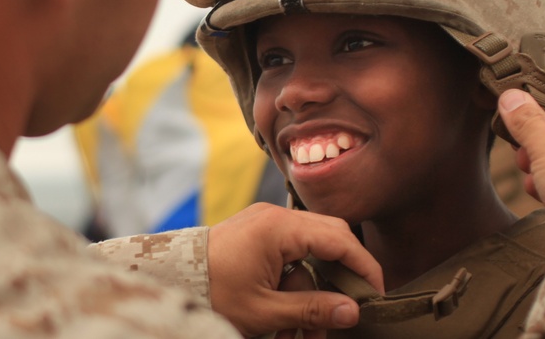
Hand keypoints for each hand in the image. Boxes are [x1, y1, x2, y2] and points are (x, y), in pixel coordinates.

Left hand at [207, 203, 382, 338]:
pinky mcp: (258, 235)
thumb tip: (352, 311)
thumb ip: (313, 309)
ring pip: (310, 256)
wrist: (169, 280)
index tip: (376, 294)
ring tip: (299, 334)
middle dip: (337, 283)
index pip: (340, 239)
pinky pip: (290, 257)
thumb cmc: (211, 292)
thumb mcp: (265, 310)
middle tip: (345, 313)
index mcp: (279, 227)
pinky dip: (293, 288)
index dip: (364, 266)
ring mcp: (265, 224)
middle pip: (329, 240)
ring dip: (311, 295)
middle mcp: (275, 217)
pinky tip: (286, 321)